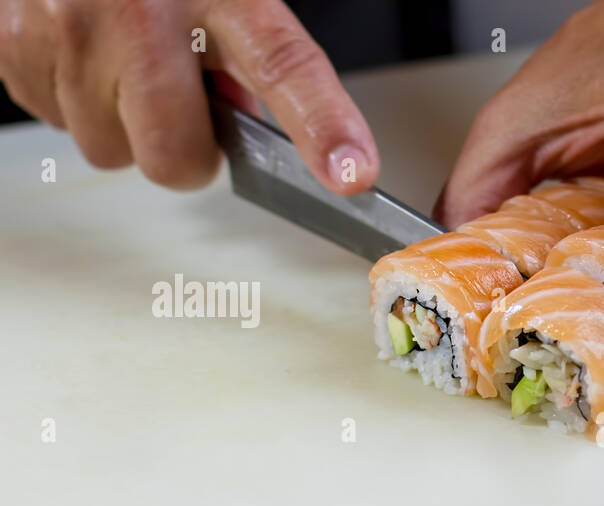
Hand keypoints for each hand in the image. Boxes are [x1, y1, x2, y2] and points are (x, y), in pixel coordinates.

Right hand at [0, 0, 377, 192]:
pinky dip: (72, 99)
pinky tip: (82, 51)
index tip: (353, 174)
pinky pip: (54, 121)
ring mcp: (67, 26)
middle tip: (180, 103)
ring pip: (108, 149)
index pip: (283, 64)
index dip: (322, 125)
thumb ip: (247, 51)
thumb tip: (242, 125)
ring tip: (120, 58)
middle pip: (174, 156)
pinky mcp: (13, 40)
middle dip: (183, 149)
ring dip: (121, 122)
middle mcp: (139, 8)